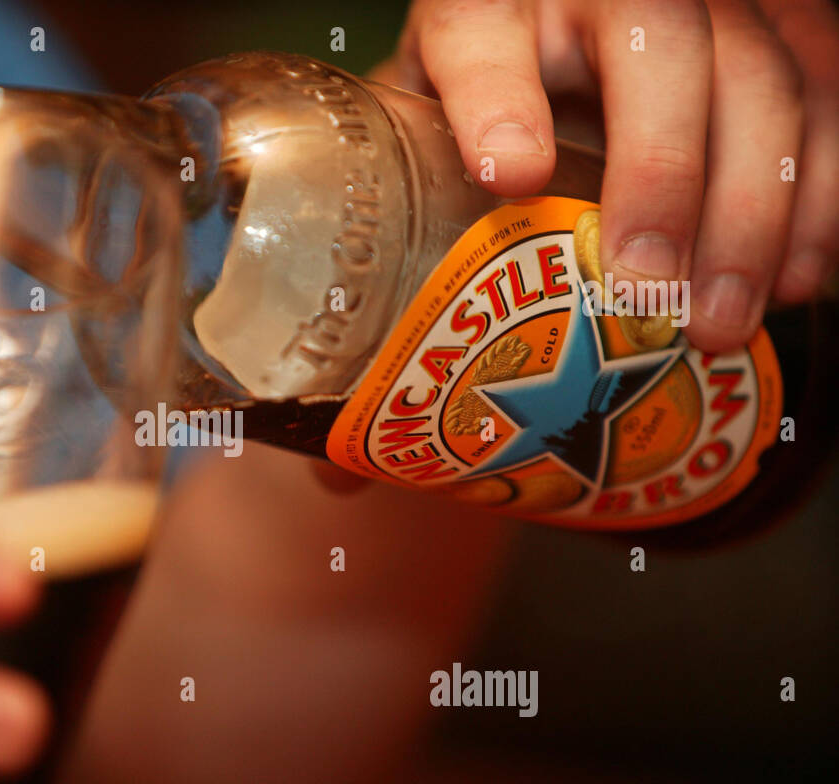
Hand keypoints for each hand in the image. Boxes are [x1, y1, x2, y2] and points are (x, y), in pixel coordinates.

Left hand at [374, 0, 838, 351]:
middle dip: (660, 172)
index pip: (483, 25)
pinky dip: (818, 204)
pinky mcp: (779, 47)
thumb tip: (378, 360)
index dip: (499, 96)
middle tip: (644, 291)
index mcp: (492, 4)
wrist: (564, 63)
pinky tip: (790, 283)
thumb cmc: (482, 115)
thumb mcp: (429, 138)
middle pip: (661, 40)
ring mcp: (709, 9)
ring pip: (761, 76)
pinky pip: (827, 108)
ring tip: (712, 320)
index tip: (510, 171)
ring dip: (750, 211)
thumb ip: (417, 191)